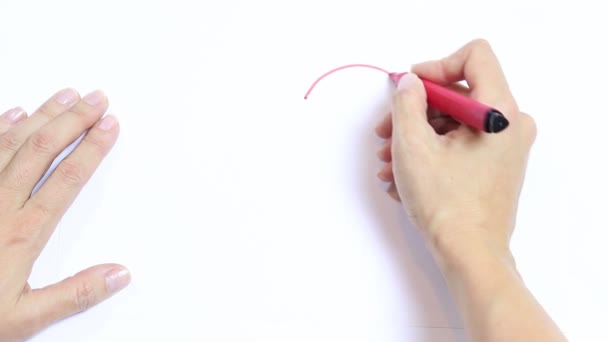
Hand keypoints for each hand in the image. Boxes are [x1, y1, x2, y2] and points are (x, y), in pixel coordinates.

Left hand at [0, 89, 129, 340]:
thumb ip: (74, 294)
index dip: (92, 148)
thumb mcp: (24, 317)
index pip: (67, 179)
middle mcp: (0, 205)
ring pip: (13, 142)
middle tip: (96, 98)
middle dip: (73, 120)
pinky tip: (15, 111)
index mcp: (22, 232)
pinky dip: (1, 127)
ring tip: (66, 95)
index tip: (110, 126)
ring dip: (43, 115)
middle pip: (42, 150)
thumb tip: (119, 275)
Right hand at [375, 39, 536, 256]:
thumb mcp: (413, 146)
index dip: (436, 66)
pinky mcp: (498, 165)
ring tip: (388, 161)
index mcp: (500, 111)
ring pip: (455, 121)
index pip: (474, 56)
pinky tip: (402, 174)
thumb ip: (406, 103)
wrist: (469, 254)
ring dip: (416, 136)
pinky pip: (462, 142)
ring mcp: (507, 147)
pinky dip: (431, 151)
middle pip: (458, 92)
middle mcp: (511, 124)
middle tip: (385, 131)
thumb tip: (409, 84)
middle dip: (415, 110)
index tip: (410, 88)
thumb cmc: (445, 203)